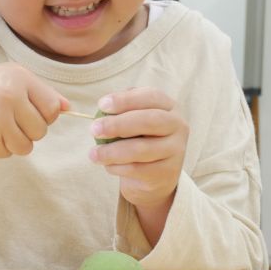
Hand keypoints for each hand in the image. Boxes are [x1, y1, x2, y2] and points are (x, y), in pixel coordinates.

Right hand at [0, 63, 67, 157]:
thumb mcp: (10, 77)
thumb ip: (40, 91)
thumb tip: (68, 108)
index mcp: (17, 78)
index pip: (52, 108)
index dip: (44, 115)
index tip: (29, 112)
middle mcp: (8, 96)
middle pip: (40, 131)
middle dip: (28, 130)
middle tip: (9, 120)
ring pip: (25, 147)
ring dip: (14, 142)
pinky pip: (6, 154)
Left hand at [89, 88, 187, 209]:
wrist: (153, 173)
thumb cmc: (137, 137)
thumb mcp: (131, 119)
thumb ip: (121, 110)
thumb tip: (103, 108)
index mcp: (168, 106)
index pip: (151, 96)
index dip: (125, 100)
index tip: (101, 105)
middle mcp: (177, 125)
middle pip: (150, 121)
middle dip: (118, 124)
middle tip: (94, 129)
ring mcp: (176, 149)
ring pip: (141, 149)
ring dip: (112, 152)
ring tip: (93, 154)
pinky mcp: (168, 172)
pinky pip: (138, 169)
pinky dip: (117, 167)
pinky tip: (107, 165)